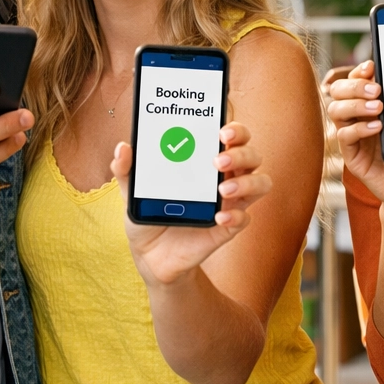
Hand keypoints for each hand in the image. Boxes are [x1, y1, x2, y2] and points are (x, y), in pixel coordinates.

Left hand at [115, 122, 271, 285]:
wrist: (150, 254)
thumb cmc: (149, 212)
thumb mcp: (133, 190)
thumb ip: (126, 170)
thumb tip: (122, 149)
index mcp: (205, 159)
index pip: (232, 136)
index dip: (235, 129)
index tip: (221, 130)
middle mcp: (224, 176)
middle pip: (251, 155)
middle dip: (241, 152)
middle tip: (217, 160)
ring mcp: (229, 202)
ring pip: (260, 183)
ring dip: (247, 182)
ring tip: (224, 189)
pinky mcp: (228, 227)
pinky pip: (244, 218)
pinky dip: (235, 215)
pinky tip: (219, 216)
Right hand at [325, 60, 383, 219]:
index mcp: (377, 105)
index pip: (358, 79)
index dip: (360, 69)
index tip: (373, 64)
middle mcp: (361, 117)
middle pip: (340, 90)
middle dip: (355, 83)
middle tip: (377, 87)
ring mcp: (355, 137)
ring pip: (336, 110)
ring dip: (354, 103)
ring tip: (379, 107)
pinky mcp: (354, 157)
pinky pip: (344, 137)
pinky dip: (357, 129)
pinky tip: (376, 127)